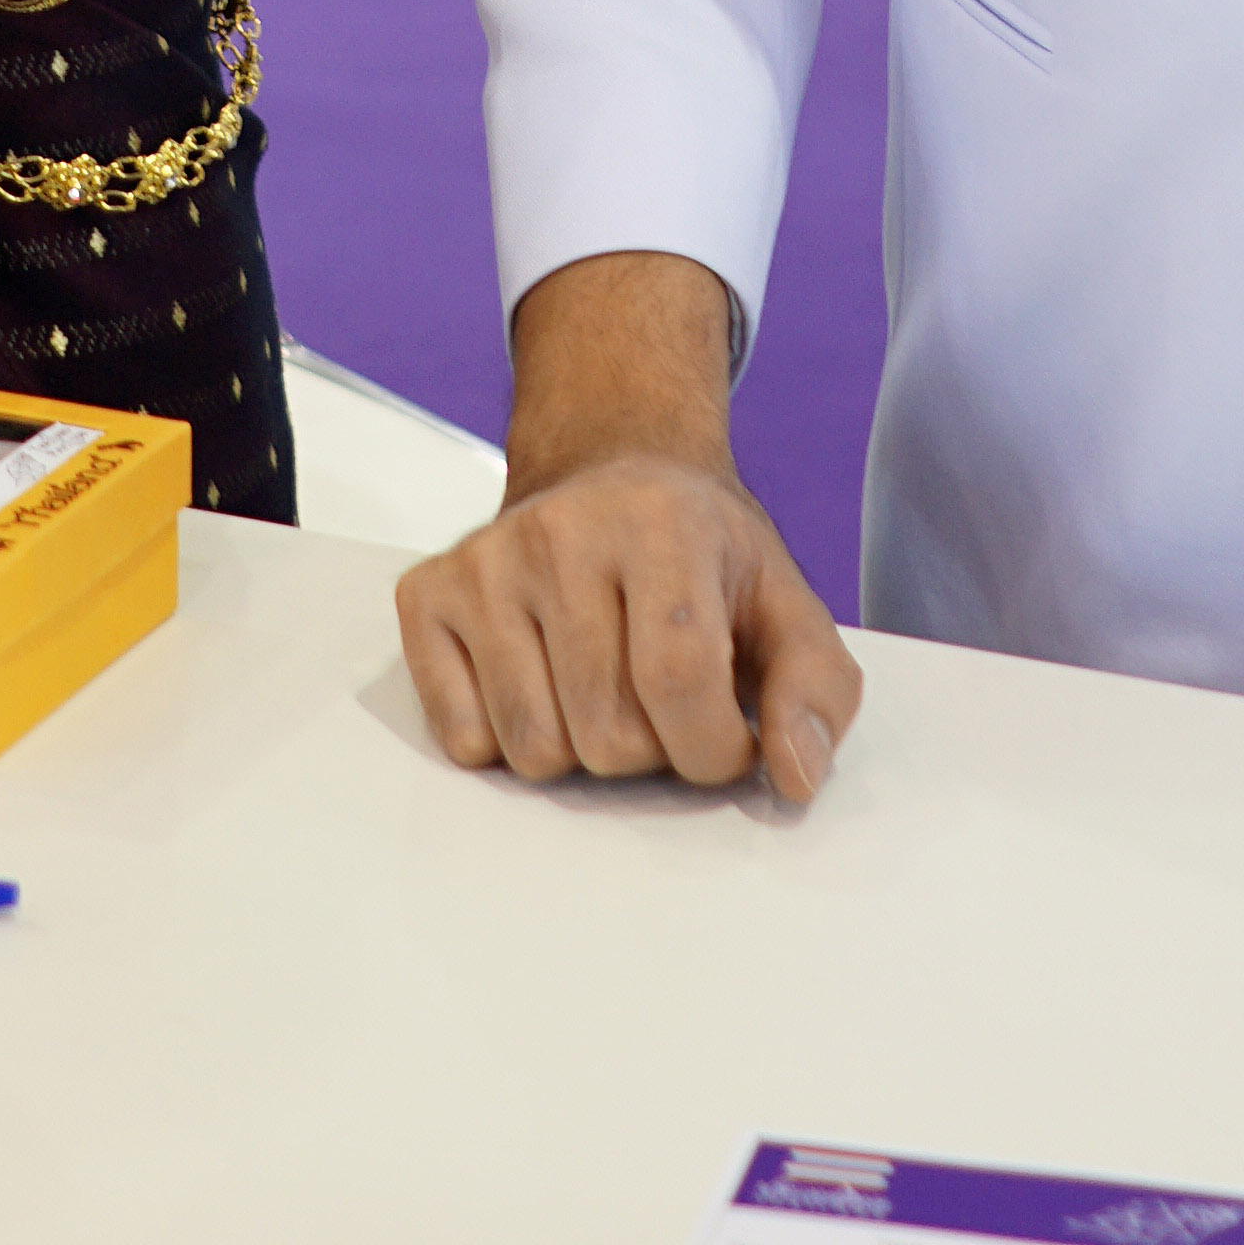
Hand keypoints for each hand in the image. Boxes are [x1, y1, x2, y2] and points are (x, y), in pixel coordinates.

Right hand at [399, 453, 860, 804]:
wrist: (613, 470)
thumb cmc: (699, 550)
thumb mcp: (784, 604)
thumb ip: (816, 692)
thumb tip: (794, 774)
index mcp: (660, 524)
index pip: (679, 684)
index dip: (714, 748)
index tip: (726, 735)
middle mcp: (560, 532)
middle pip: (607, 735)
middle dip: (651, 749)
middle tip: (658, 694)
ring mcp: (484, 562)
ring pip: (534, 751)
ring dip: (581, 750)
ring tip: (603, 685)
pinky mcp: (427, 594)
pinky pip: (465, 739)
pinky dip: (507, 739)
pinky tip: (541, 679)